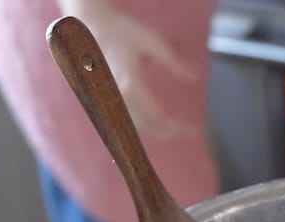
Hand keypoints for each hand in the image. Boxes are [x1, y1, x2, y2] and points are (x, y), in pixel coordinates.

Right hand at [57, 0, 200, 139]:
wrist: (91, 24)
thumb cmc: (122, 30)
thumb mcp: (152, 40)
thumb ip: (173, 61)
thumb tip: (193, 78)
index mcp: (131, 82)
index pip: (158, 116)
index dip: (177, 127)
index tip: (194, 129)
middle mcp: (117, 95)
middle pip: (147, 127)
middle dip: (168, 133)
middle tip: (187, 131)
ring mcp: (108, 98)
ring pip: (133, 127)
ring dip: (155, 132)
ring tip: (173, 130)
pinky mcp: (103, 98)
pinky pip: (123, 120)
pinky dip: (141, 126)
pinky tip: (154, 123)